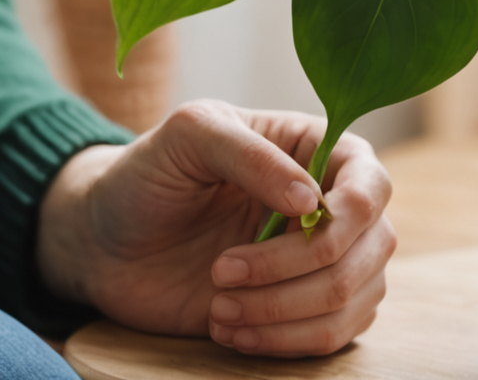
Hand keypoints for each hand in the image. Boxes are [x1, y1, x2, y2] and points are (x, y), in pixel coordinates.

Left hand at [36, 100, 396, 357]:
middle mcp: (331, 205)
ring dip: (286, 312)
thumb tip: (312, 202)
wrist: (106, 240)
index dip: (347, 214)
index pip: (371, 183)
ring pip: (354, 298)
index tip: (289, 224)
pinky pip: (332, 336)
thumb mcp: (189, 137)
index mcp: (315, 149)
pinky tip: (229, 328)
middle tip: (220, 271)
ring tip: (219, 307)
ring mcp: (323, 261)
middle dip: (295, 272)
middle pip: (370, 247)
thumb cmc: (147, 175)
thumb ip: (250, 154)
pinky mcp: (304, 310)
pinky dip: (283, 341)